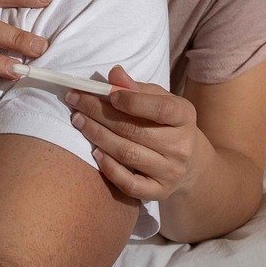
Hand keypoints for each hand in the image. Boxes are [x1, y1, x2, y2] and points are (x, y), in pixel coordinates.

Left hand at [65, 65, 200, 200]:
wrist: (189, 161)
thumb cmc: (165, 122)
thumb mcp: (158, 99)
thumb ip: (136, 88)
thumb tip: (114, 74)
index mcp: (184, 116)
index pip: (160, 108)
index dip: (131, 101)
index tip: (105, 93)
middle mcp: (181, 146)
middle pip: (135, 130)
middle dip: (100, 114)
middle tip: (76, 102)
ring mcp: (171, 171)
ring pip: (128, 154)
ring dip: (98, 136)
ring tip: (79, 121)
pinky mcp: (159, 192)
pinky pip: (130, 184)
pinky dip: (110, 169)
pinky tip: (95, 153)